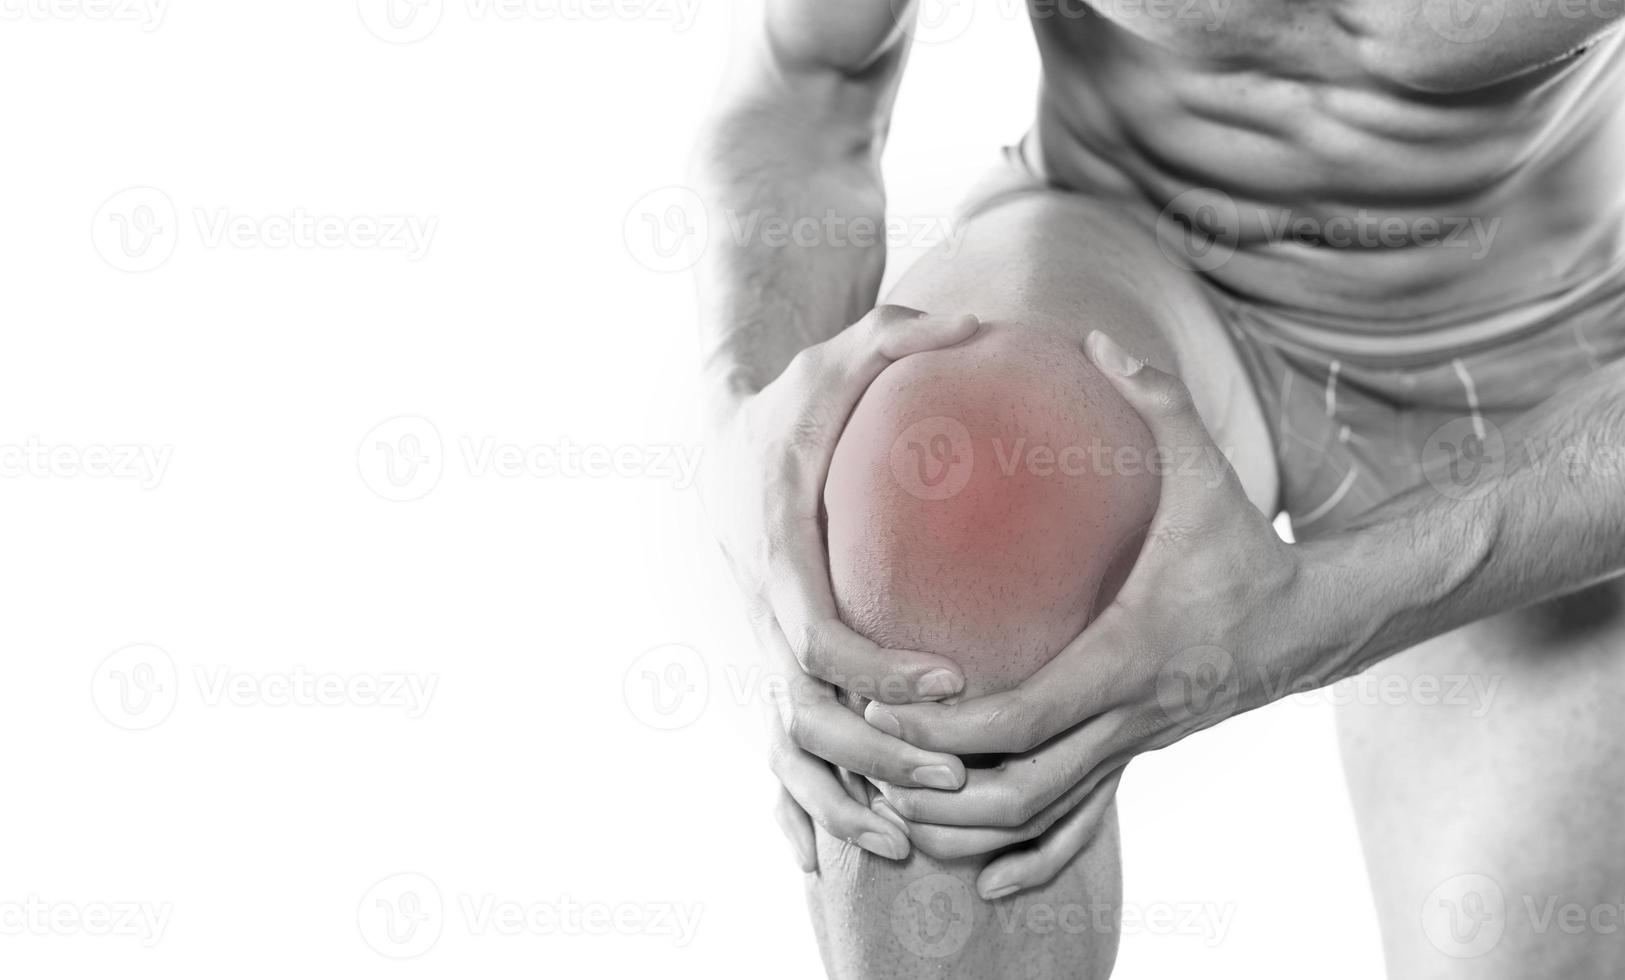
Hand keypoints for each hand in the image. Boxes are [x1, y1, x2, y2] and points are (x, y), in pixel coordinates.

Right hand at [701, 305, 982, 869]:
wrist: (726, 433)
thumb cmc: (795, 395)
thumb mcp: (841, 350)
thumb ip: (899, 337)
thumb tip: (979, 326)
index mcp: (774, 546)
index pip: (817, 632)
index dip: (878, 669)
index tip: (950, 679)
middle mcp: (758, 607)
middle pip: (803, 711)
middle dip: (875, 756)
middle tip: (955, 775)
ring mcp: (755, 640)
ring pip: (784, 744)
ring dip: (838, 798)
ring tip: (908, 834)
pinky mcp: (764, 658)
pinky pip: (775, 744)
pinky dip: (797, 803)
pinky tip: (830, 850)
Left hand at [862, 330, 1311, 895]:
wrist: (1315, 627)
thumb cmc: (1248, 549)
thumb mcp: (1209, 471)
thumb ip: (1154, 401)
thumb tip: (1093, 334)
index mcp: (1130, 657)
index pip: (1019, 719)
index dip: (943, 730)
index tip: (883, 710)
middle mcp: (1129, 719)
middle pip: (1015, 790)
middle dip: (935, 788)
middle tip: (865, 761)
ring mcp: (1134, 750)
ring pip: (1041, 823)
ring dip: (968, 829)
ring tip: (898, 809)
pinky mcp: (1135, 761)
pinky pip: (1078, 827)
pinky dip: (1031, 857)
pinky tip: (987, 876)